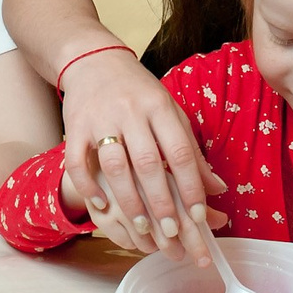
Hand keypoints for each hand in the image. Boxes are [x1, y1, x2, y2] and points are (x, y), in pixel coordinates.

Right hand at [59, 50, 212, 259]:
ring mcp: (100, 119)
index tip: (199, 217)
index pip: (180, 152)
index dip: (191, 187)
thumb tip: (218, 189)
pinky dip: (90, 186)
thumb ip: (191, 150)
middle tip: (172, 232)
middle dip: (162, 202)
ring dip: (129, 200)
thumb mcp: (170, 112)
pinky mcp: (75, 126)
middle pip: (149, 163)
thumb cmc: (138, 92)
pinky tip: (102, 205)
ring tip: (142, 226)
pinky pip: (78, 162)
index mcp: (160, 107)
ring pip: (115, 166)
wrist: (93, 61)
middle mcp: (131, 112)